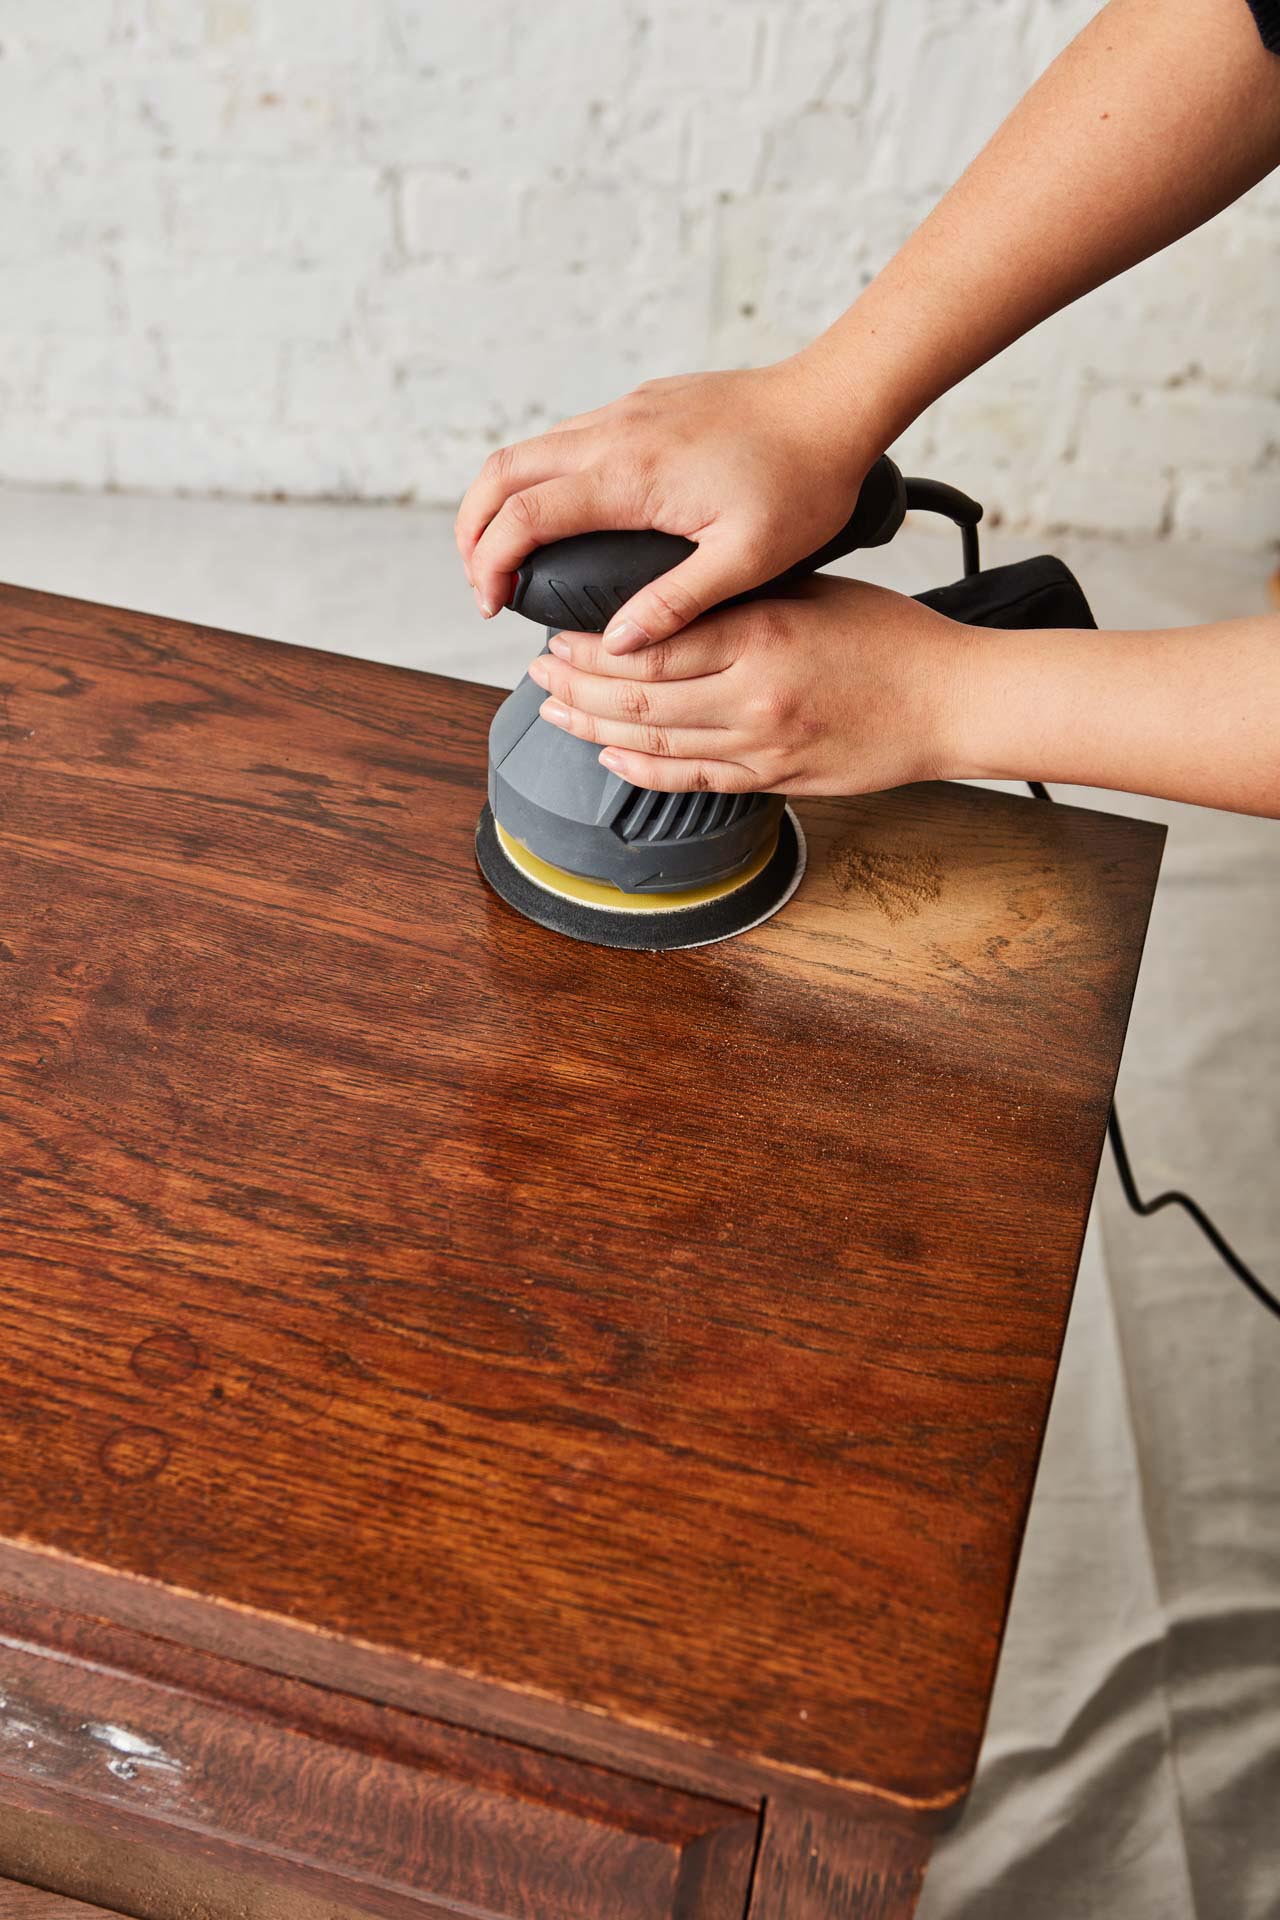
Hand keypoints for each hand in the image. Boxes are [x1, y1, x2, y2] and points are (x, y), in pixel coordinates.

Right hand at [455, 353, 874, 652]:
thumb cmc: (803, 480)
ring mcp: (626, 411)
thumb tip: (616, 645)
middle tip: (481, 581)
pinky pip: (567, 437)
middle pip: (502, 472)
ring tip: (506, 553)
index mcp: (629, 475)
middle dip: (473, 528)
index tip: (493, 604)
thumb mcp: (745, 559)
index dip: (490, 563)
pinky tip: (561, 512)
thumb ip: (674, 604)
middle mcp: (614, 433)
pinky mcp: (644, 403)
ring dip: (501, 500)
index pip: (524, 516)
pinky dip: (539, 477)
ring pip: (530, 448)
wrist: (837, 401)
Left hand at [525, 575, 969, 794]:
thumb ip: (740, 602)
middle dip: (575, 688)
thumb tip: (667, 603)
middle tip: (537, 674)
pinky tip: (609, 757)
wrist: (949, 701)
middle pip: (637, 699)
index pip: (650, 645)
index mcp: (759, 637)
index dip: (590, 648)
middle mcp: (752, 697)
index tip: (557, 636)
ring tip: (554, 712)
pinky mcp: (774, 779)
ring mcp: (761, 746)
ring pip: (653, 744)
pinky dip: (642, 770)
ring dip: (594, 728)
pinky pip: (692, 780)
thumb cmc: (891, 638)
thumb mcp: (813, 594)